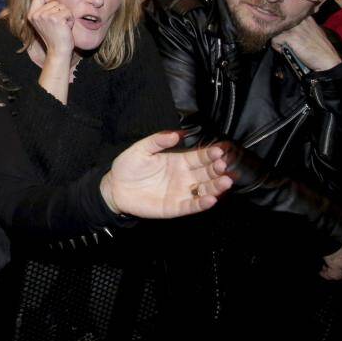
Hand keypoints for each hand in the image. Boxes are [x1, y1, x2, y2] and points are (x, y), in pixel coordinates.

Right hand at [26, 0, 75, 58]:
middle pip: (53, 1)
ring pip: (62, 6)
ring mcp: (45, 16)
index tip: (54, 8)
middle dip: (60, 10)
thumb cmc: (55, 36)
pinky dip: (71, 19)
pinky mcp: (56, 19)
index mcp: (31, 15)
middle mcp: (36, 15)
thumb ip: (44, 9)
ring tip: (62, 26)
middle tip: (58, 24)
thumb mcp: (44, 21)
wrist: (58, 50)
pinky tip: (66, 28)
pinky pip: (68, 12)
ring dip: (66, 16)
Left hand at [99, 131, 232, 217]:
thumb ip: (158, 141)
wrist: (115, 188)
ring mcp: (181, 192)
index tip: (221, 150)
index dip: (211, 154)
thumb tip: (176, 133)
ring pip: (204, 190)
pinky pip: (191, 205)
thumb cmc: (128, 167)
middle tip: (225, 165)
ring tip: (226, 182)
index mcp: (179, 161)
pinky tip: (211, 199)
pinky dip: (202, 204)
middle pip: (207, 173)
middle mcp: (184, 176)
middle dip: (218, 169)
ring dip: (216, 186)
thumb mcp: (141, 149)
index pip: (200, 157)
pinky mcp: (175, 207)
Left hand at [272, 18, 341, 71]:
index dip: (284, 25)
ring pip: (276, 30)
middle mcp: (301, 20)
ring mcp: (295, 28)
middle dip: (279, 32)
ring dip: (278, 39)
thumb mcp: (315, 32)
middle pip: (280, 22)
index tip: (286, 33)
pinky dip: (277, 47)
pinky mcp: (291, 37)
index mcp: (307, 17)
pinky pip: (274, 40)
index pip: (287, 16)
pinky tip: (285, 51)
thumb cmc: (321, 49)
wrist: (328, 60)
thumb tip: (289, 28)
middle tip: (284, 41)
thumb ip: (303, 27)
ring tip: (284, 46)